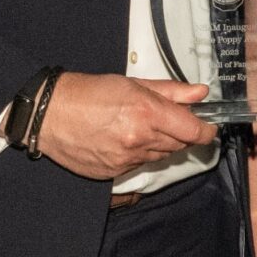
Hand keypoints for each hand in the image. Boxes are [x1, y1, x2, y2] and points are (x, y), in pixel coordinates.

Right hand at [37, 74, 210, 181]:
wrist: (49, 115)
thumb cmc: (87, 93)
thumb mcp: (131, 83)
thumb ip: (170, 91)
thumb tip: (200, 93)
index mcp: (146, 112)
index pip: (194, 131)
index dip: (206, 130)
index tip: (207, 126)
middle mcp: (139, 139)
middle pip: (180, 144)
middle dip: (180, 132)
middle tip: (164, 118)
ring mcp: (127, 159)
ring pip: (161, 155)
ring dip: (159, 143)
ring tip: (137, 126)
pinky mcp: (115, 173)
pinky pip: (140, 165)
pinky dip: (139, 153)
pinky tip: (121, 139)